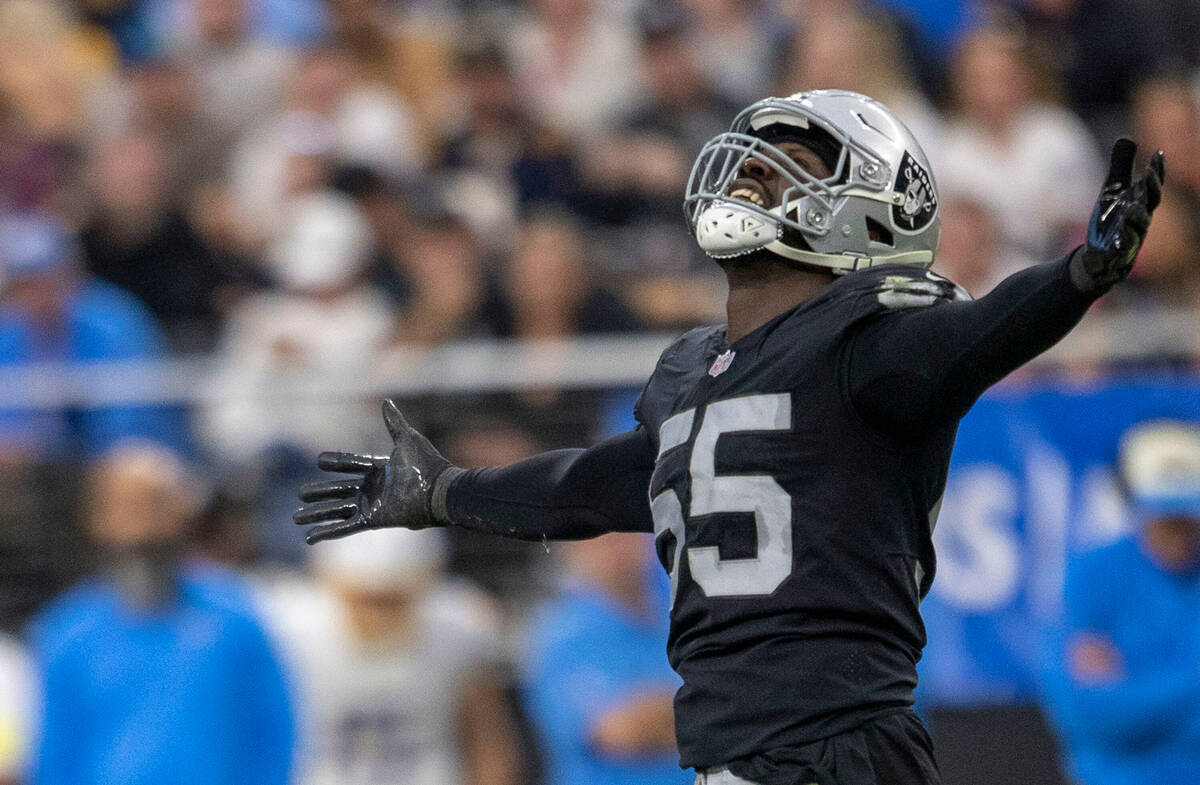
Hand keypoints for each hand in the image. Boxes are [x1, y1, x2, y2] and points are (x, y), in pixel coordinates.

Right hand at [294, 400, 453, 543]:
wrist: (439, 492)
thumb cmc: (427, 465)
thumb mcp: (407, 440)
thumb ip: (393, 422)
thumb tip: (386, 401)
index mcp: (380, 469)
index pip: (352, 464)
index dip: (336, 462)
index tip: (319, 460)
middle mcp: (374, 488)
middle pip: (339, 490)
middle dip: (319, 493)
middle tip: (300, 493)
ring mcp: (372, 505)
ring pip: (337, 510)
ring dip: (317, 514)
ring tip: (296, 517)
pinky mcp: (373, 520)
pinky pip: (345, 527)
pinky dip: (328, 532)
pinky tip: (310, 537)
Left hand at [1072, 138, 1164, 292]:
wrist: (1099, 258)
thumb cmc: (1111, 221)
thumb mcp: (1112, 193)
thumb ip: (1121, 169)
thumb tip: (1126, 137)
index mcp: (1140, 204)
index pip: (1151, 186)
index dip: (1157, 172)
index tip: (1158, 154)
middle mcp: (1139, 221)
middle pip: (1149, 204)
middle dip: (1151, 189)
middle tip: (1148, 174)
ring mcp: (1130, 239)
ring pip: (1137, 229)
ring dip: (1136, 218)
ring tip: (1132, 207)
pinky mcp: (1116, 256)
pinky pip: (1119, 251)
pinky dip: (1118, 245)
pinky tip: (1115, 240)